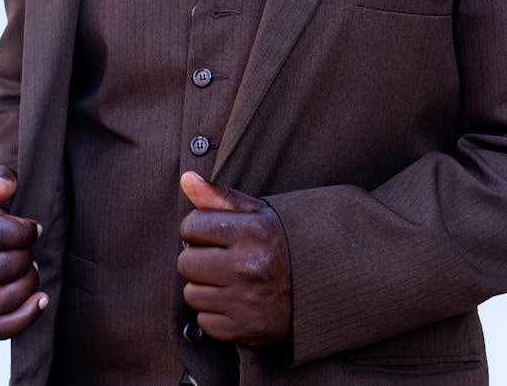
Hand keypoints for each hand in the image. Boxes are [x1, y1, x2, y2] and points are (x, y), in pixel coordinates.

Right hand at [0, 165, 47, 338]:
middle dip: (26, 260)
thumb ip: (3, 180)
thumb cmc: (4, 210)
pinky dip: (22, 319)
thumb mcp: (4, 186)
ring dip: (27, 286)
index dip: (24, 233)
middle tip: (32, 252)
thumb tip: (1, 188)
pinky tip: (40, 301)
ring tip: (33, 272)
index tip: (35, 229)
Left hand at [178, 171, 291, 345]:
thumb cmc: (281, 244)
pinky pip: (204, 321)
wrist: (320, 286)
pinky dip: (215, 314)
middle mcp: (249, 266)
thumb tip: (186, 178)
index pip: (192, 226)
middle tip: (219, 259)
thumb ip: (219, 196)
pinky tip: (234, 302)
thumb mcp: (258, 213)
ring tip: (228, 281)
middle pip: (186, 262)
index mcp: (252, 231)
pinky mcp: (245, 329)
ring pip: (192, 294)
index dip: (197, 229)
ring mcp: (246, 300)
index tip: (211, 234)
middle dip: (198, 259)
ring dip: (205, 288)